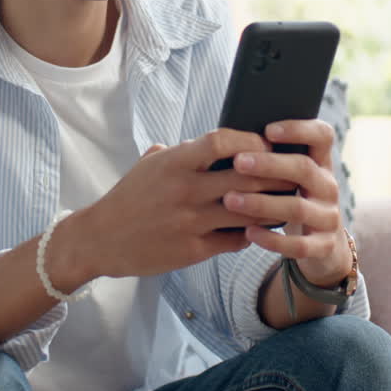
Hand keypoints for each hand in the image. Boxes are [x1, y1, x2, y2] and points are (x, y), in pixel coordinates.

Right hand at [71, 129, 295, 280]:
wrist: (100, 239)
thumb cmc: (129, 198)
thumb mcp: (149, 164)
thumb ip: (182, 151)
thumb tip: (218, 143)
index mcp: (174, 162)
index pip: (222, 141)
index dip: (251, 142)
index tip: (266, 145)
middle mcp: (185, 190)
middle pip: (245, 177)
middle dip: (273, 176)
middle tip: (290, 174)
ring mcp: (190, 222)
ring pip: (248, 211)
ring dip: (270, 207)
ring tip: (284, 202)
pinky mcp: (193, 250)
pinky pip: (236, 239)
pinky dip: (252, 234)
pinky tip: (258, 229)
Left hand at [220, 119, 351, 286]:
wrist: (321, 245)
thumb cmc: (291, 200)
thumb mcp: (290, 178)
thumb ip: (272, 160)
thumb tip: (230, 139)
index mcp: (321, 163)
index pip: (322, 136)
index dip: (299, 129)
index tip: (268, 130)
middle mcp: (328, 187)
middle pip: (304, 168)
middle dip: (269, 164)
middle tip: (238, 162)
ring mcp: (329, 217)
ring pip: (297, 208)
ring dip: (262, 203)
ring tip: (230, 199)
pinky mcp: (324, 247)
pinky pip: (299, 245)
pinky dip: (272, 239)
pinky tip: (248, 232)